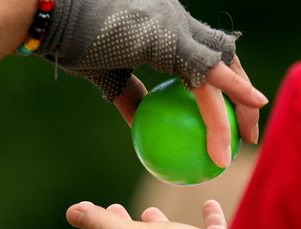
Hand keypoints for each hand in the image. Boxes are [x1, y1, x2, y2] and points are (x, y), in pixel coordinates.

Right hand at [38, 0, 267, 162]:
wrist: (53, 17)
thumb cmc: (73, 42)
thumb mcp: (108, 75)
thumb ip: (132, 97)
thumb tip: (144, 128)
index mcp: (167, 25)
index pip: (206, 53)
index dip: (225, 82)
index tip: (231, 113)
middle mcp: (179, 20)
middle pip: (227, 55)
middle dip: (244, 93)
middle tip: (248, 131)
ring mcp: (177, 25)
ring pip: (223, 66)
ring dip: (241, 103)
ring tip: (247, 139)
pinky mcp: (169, 38)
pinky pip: (206, 75)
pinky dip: (227, 97)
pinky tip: (238, 126)